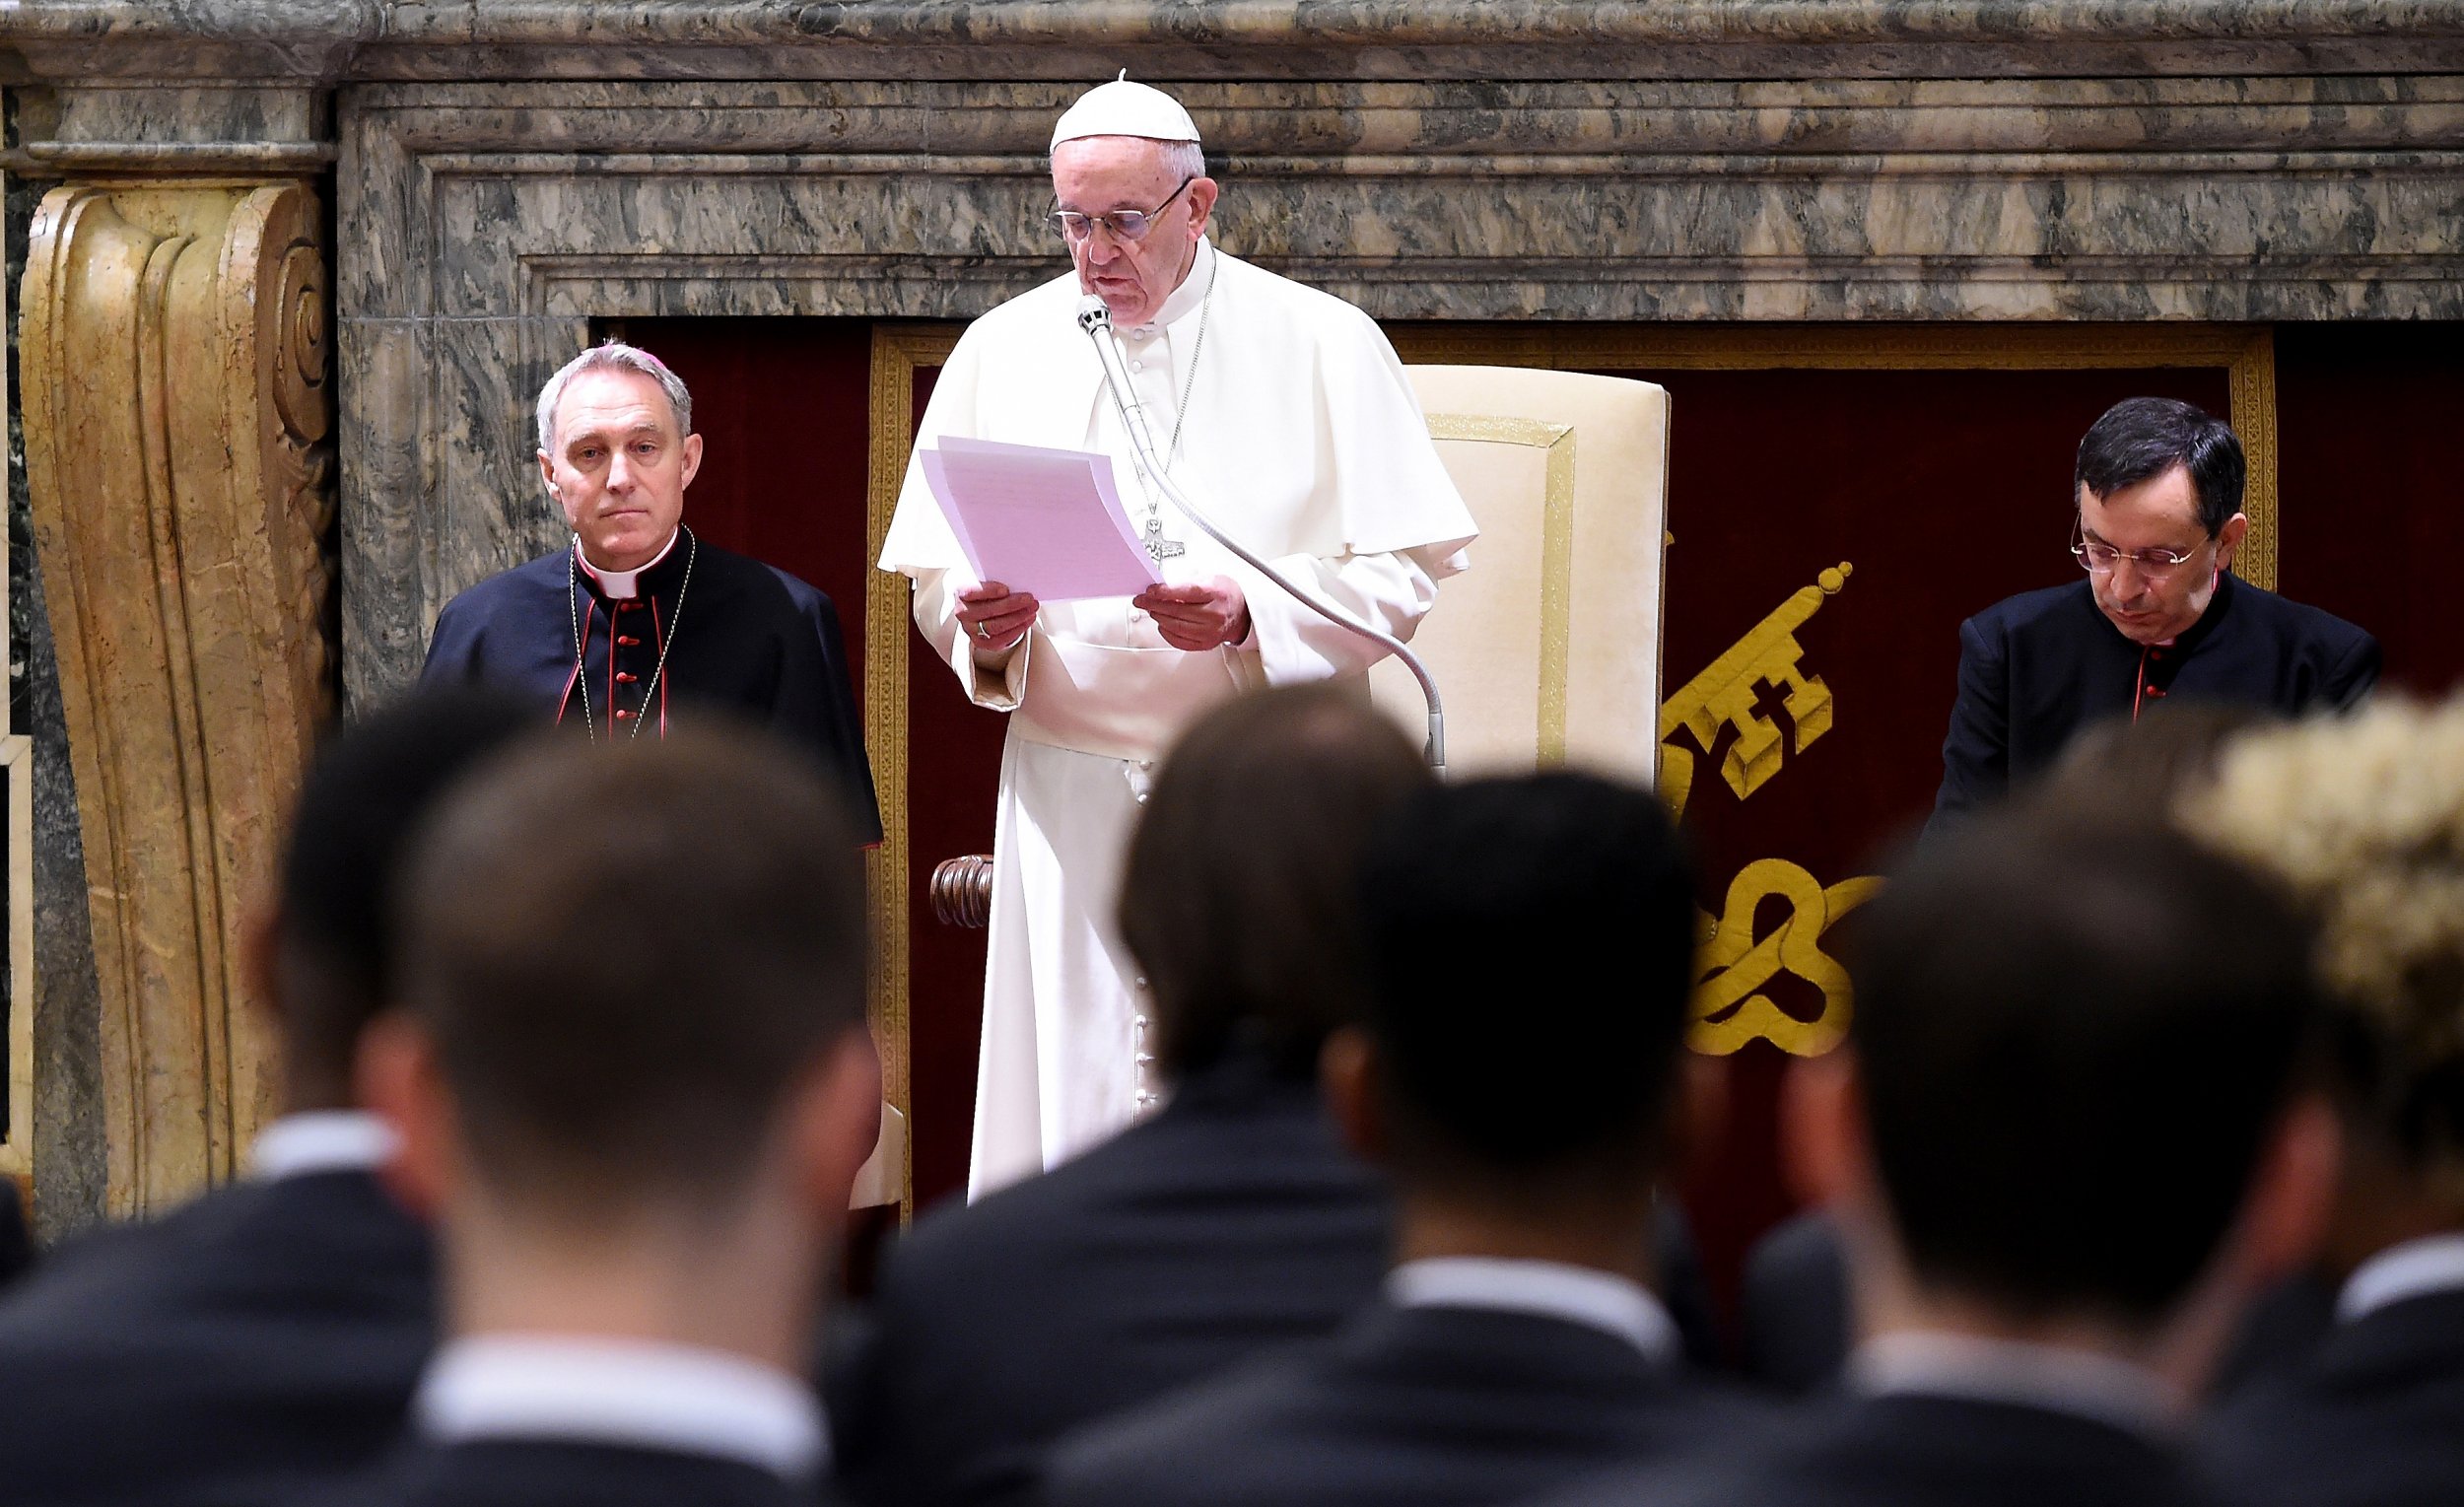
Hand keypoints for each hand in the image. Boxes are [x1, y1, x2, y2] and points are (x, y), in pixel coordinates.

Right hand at [957, 582, 1038, 652]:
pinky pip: (1000, 639)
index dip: (989, 591)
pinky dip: (1017, 629)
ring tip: (1031, 609)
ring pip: (995, 627)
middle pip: (988, 611)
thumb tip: (1019, 584)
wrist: (979, 606)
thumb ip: (998, 581)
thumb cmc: (986, 591)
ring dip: (1018, 618)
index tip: (1006, 589)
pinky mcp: (981, 642)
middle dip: (1011, 605)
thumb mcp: (987, 581)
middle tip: (1028, 598)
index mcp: (961, 593)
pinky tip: (1027, 620)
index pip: (971, 592)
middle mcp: (963, 613)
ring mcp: (971, 629)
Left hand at [1133, 577, 1250, 652]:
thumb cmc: (1225, 594)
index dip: (1164, 591)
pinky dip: (1166, 632)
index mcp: (1217, 594)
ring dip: (1158, 617)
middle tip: (1143, 600)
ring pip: (1175, 626)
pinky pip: (1179, 641)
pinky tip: (1162, 623)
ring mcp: (1210, 632)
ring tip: (1152, 610)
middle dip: (1154, 605)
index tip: (1150, 591)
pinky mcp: (1205, 644)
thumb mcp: (1210, 578)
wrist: (1241, 613)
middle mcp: (1215, 615)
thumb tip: (1162, 587)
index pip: (1186, 592)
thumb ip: (1187, 582)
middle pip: (1177, 611)